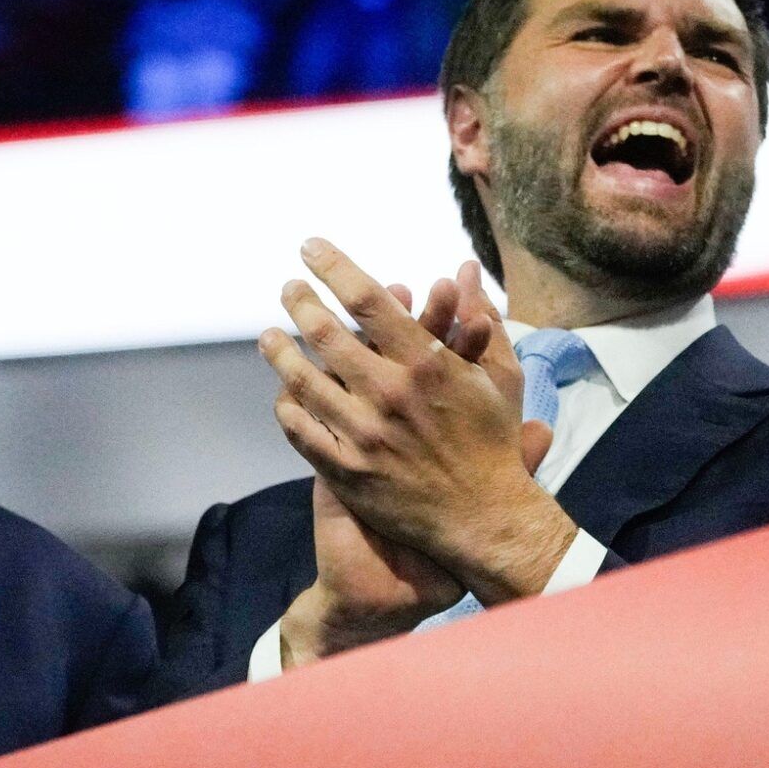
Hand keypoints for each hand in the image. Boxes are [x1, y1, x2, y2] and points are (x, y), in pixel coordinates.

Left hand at [262, 238, 572, 609]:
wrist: (485, 519)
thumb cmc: (494, 443)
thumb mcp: (499, 377)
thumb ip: (480, 321)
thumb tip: (465, 271)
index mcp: (425, 362)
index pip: (367, 299)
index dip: (333, 267)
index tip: (311, 248)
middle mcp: (389, 393)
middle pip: (326, 333)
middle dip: (300, 302)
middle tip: (288, 287)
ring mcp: (363, 434)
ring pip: (303, 381)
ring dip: (280, 352)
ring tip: (269, 336)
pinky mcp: (347, 471)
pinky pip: (301, 431)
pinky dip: (287, 407)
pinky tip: (283, 393)